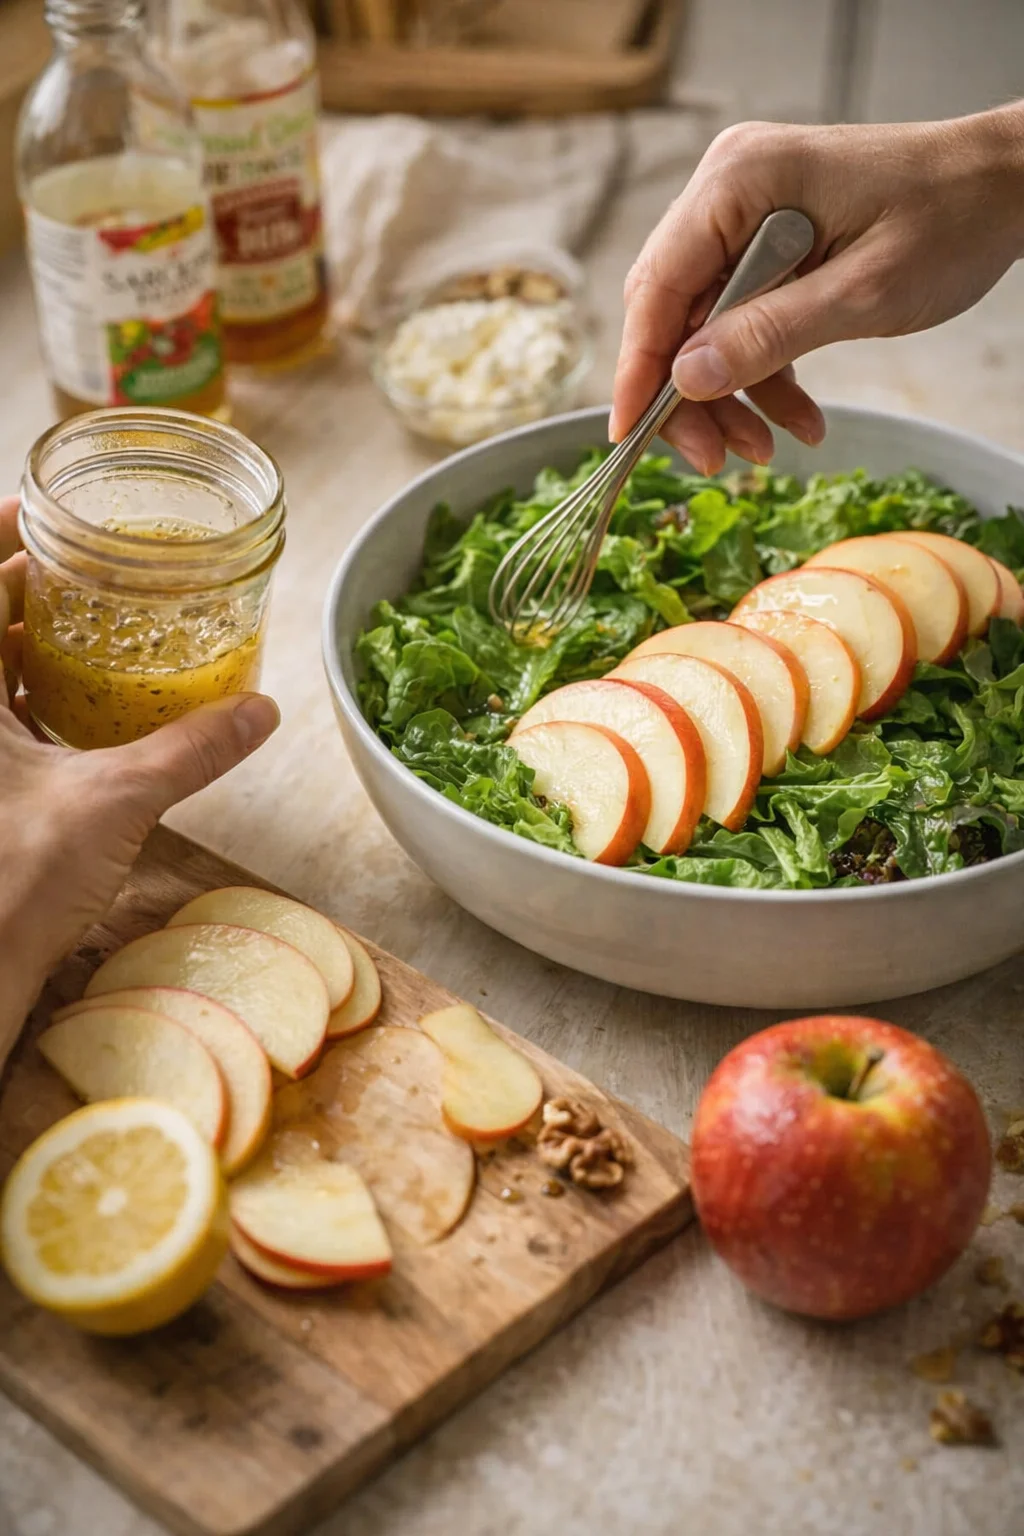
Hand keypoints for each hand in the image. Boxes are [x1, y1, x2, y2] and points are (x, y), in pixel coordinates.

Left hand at [0, 496, 279, 1066]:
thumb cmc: (12, 885)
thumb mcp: (116, 801)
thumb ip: (192, 750)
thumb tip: (262, 712)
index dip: (5, 532)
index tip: (44, 506)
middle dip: (28, 590)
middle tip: (89, 567)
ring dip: (27, 648)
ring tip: (91, 629)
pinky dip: (27, 705)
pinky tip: (76, 713)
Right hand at [611, 104, 1023, 474]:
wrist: (1004, 188)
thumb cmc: (947, 221)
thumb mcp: (860, 294)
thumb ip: (769, 336)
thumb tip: (686, 380)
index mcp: (738, 181)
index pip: (658, 286)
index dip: (639, 369)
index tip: (627, 435)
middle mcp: (728, 190)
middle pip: (672, 310)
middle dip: (691, 394)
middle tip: (715, 459)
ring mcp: (747, 214)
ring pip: (705, 325)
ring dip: (732, 394)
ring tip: (764, 449)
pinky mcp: (770, 242)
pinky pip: (743, 318)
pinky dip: (764, 373)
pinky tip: (795, 420)